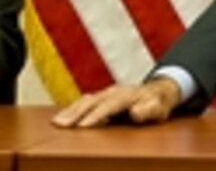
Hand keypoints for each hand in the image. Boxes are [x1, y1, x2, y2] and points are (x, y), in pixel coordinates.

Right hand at [52, 77, 180, 127]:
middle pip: (91, 101)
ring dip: (70, 111)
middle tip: (59, 124)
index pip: (108, 106)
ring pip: (85, 100)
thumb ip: (149, 110)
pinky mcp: (102, 97)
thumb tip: (136, 112)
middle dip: (75, 113)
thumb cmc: (158, 103)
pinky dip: (72, 109)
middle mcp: (113, 92)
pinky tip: (62, 117)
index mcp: (126, 95)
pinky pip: (85, 102)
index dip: (95, 116)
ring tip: (55, 122)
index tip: (82, 126)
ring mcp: (106, 93)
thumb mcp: (159, 108)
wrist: (159, 90)